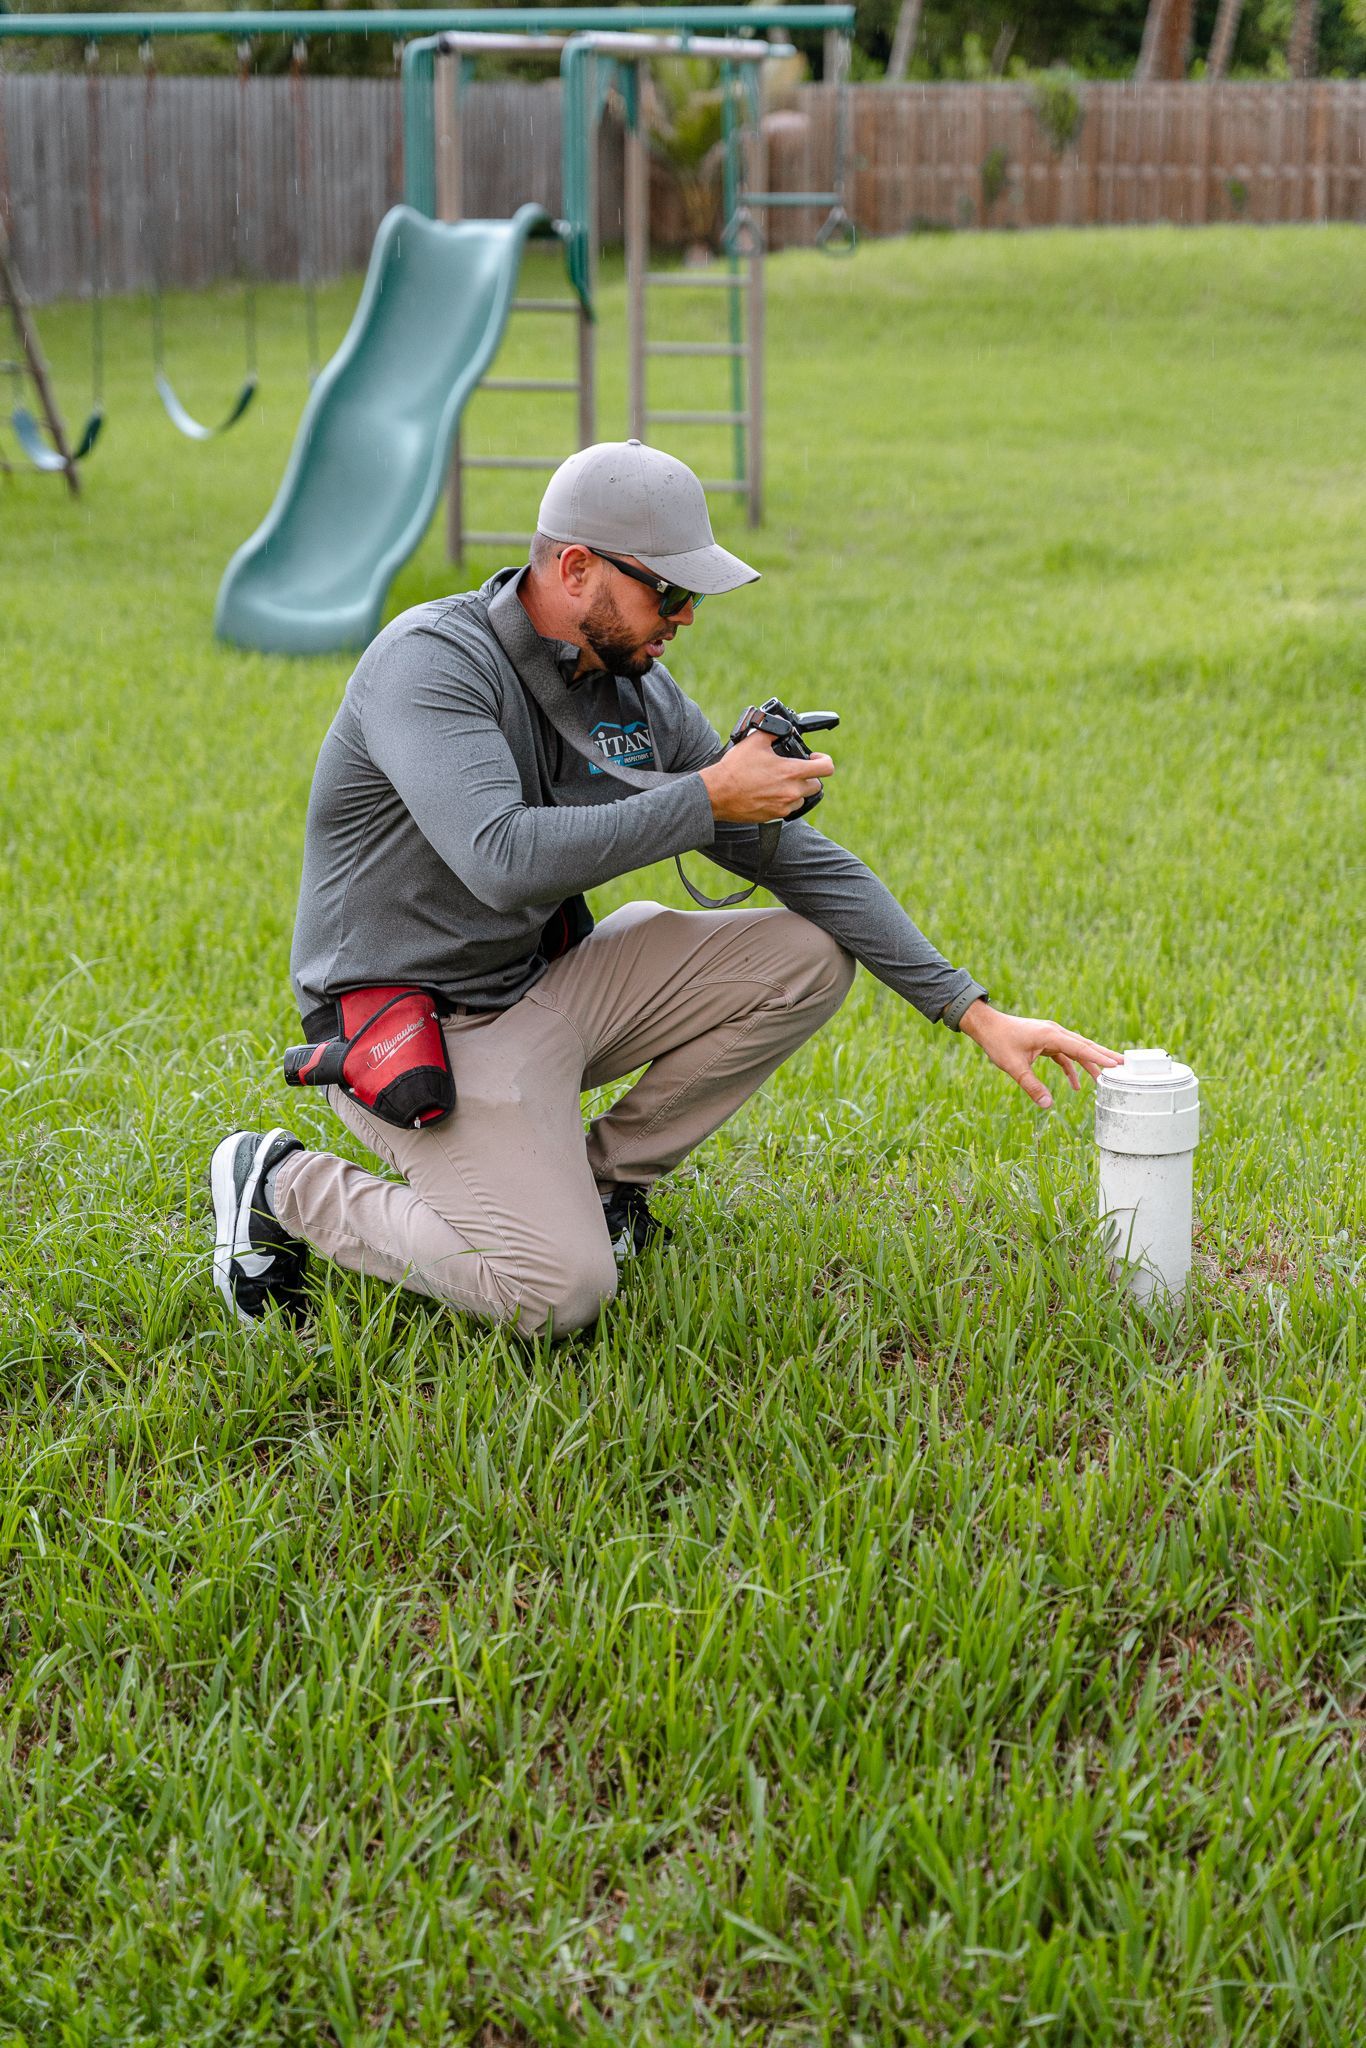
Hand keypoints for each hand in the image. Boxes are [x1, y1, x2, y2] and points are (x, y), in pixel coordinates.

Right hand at [698, 732, 833, 824]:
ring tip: (781, 781)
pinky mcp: (774, 816)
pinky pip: (788, 809)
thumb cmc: (734, 769)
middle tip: (795, 769)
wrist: (717, 794)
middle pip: (816, 785)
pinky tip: (770, 792)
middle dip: (809, 776)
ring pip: (802, 798)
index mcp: (792, 772)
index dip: (824, 760)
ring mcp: (784, 806)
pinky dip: (783, 800)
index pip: (826, 768)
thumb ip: (773, 731)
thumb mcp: (754, 741)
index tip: (814, 758)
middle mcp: (792, 792)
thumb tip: (781, 727)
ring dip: (797, 790)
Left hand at [958, 1000, 1122, 1109]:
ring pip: (1077, 1050)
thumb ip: (1032, 1086)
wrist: (987, 1025)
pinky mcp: (1046, 1041)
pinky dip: (1072, 1068)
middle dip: (1104, 1056)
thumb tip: (1048, 1105)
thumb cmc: (998, 1042)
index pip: (1080, 1048)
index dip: (1098, 1058)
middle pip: (1085, 1045)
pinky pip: (1064, 1055)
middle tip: (1125, 1064)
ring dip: (1091, 1063)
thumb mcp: (1014, 1067)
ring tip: (1108, 1076)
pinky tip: (1077, 1085)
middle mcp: (1055, 1032)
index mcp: (1051, 1035)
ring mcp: (1051, 1036)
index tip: (1116, 1066)